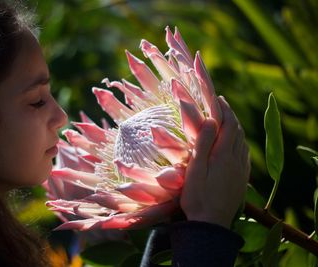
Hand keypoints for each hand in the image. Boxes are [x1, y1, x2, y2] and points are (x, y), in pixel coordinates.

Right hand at [180, 96, 249, 227]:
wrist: (211, 225)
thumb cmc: (197, 197)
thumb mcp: (194, 170)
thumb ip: (203, 144)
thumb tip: (211, 120)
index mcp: (223, 155)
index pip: (227, 125)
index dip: (223, 110)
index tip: (217, 98)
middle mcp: (236, 160)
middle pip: (237, 131)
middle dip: (230, 115)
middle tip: (222, 104)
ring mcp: (241, 170)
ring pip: (242, 142)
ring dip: (236, 127)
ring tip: (228, 119)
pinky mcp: (241, 179)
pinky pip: (245, 154)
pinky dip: (240, 141)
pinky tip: (236, 143)